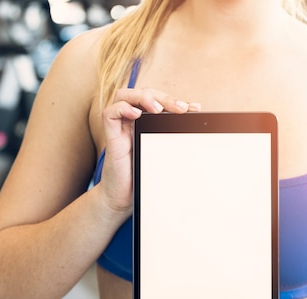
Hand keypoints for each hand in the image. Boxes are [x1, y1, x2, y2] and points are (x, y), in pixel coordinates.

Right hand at [99, 87, 200, 215]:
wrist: (124, 196)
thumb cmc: (142, 173)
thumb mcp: (162, 152)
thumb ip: (173, 137)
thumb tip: (195, 127)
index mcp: (146, 120)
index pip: (160, 100)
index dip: (176, 100)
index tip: (194, 108)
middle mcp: (132, 119)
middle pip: (144, 93)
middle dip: (164, 97)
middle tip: (181, 108)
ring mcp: (120, 126)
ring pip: (124, 95)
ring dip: (143, 97)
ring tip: (157, 108)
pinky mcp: (110, 135)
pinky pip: (110, 113)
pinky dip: (122, 109)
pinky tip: (136, 114)